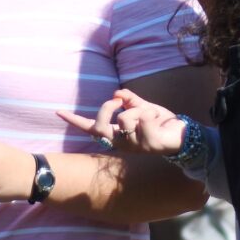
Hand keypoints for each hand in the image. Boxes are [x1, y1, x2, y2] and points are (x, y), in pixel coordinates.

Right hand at [59, 88, 185, 155]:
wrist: (182, 133)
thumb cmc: (159, 122)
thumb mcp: (141, 106)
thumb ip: (129, 100)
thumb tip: (116, 93)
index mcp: (116, 134)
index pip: (91, 128)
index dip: (74, 120)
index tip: (57, 111)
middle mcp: (121, 143)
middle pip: (100, 126)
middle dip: (106, 108)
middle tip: (119, 101)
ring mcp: (134, 147)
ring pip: (125, 119)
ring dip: (137, 108)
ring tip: (149, 114)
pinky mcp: (149, 145)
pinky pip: (143, 118)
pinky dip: (150, 112)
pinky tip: (158, 119)